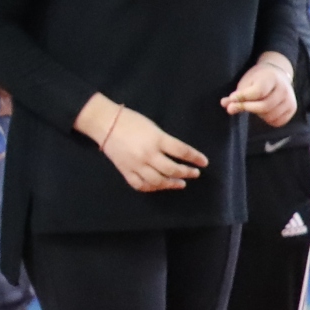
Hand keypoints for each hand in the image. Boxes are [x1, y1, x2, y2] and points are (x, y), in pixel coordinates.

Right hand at [83, 96, 207, 191]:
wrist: (105, 124)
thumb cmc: (132, 121)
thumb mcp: (153, 127)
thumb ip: (166, 141)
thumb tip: (180, 155)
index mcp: (157, 139)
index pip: (182, 151)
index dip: (195, 158)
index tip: (204, 162)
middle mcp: (148, 154)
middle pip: (172, 169)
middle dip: (186, 173)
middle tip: (194, 173)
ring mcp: (136, 165)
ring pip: (158, 181)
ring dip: (172, 183)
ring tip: (181, 183)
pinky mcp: (125, 172)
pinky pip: (141, 185)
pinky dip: (153, 188)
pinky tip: (160, 186)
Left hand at [223, 52, 297, 127]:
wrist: (278, 75)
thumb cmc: (259, 79)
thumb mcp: (247, 82)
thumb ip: (238, 95)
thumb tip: (226, 105)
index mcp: (272, 78)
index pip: (258, 92)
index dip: (243, 97)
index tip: (232, 98)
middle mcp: (284, 89)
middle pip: (264, 106)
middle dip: (248, 108)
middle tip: (237, 107)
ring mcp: (290, 100)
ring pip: (270, 116)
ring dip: (257, 114)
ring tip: (254, 106)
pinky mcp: (292, 109)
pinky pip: (277, 122)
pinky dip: (267, 120)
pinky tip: (263, 112)